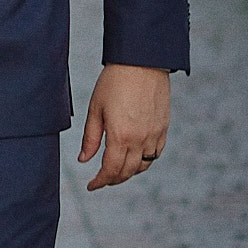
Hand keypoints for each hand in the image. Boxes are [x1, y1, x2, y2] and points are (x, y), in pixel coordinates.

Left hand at [78, 65, 169, 189]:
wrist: (142, 61)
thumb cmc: (114, 81)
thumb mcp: (95, 109)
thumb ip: (90, 138)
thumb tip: (83, 159)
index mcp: (120, 136)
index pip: (110, 170)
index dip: (100, 182)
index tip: (91, 186)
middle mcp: (140, 139)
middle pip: (127, 172)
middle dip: (113, 180)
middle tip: (102, 180)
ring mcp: (154, 134)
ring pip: (143, 165)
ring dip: (129, 172)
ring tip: (117, 170)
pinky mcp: (163, 127)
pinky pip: (156, 153)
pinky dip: (145, 161)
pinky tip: (135, 158)